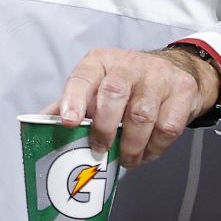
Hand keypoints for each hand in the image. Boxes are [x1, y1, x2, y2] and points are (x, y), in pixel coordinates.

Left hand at [42, 46, 220, 168]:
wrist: (175, 70)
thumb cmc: (127, 84)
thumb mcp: (96, 86)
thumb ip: (69, 104)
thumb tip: (38, 125)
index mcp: (99, 62)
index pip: (83, 77)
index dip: (74, 99)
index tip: (68, 122)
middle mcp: (128, 64)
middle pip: (113, 94)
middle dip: (104, 128)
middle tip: (100, 150)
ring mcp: (158, 76)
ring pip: (141, 115)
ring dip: (131, 146)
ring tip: (126, 159)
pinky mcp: (182, 90)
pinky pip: (167, 127)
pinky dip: (155, 147)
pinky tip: (147, 152)